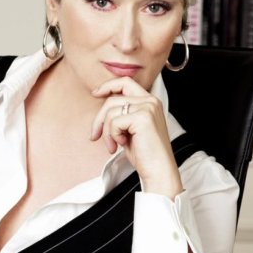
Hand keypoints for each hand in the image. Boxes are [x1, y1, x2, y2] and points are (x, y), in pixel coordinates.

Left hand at [90, 77, 182, 196]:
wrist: (158, 170)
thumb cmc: (144, 154)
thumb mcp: (129, 130)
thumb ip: (121, 115)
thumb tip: (101, 108)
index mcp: (149, 102)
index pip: (125, 82)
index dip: (108, 86)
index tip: (95, 94)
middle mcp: (150, 101)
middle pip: (112, 99)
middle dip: (99, 119)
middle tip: (95, 136)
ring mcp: (148, 107)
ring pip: (111, 111)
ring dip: (106, 131)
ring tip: (112, 146)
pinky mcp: (143, 117)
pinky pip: (114, 121)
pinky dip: (113, 135)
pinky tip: (122, 144)